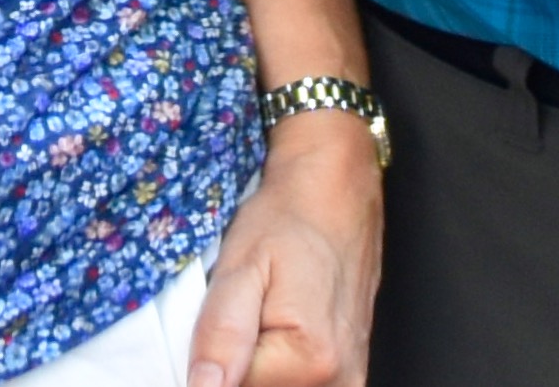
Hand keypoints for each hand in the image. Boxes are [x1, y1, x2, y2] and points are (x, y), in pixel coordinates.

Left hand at [183, 114, 380, 386]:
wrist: (336, 191)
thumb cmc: (289, 217)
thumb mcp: (241, 266)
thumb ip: (221, 334)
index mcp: (309, 359)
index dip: (208, 363)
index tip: (215, 321)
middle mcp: (340, 380)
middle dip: (236, 366)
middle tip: (240, 314)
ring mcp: (350, 380)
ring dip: (257, 367)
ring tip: (260, 318)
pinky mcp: (350, 374)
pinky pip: (300, 385)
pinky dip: (277, 367)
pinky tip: (275, 331)